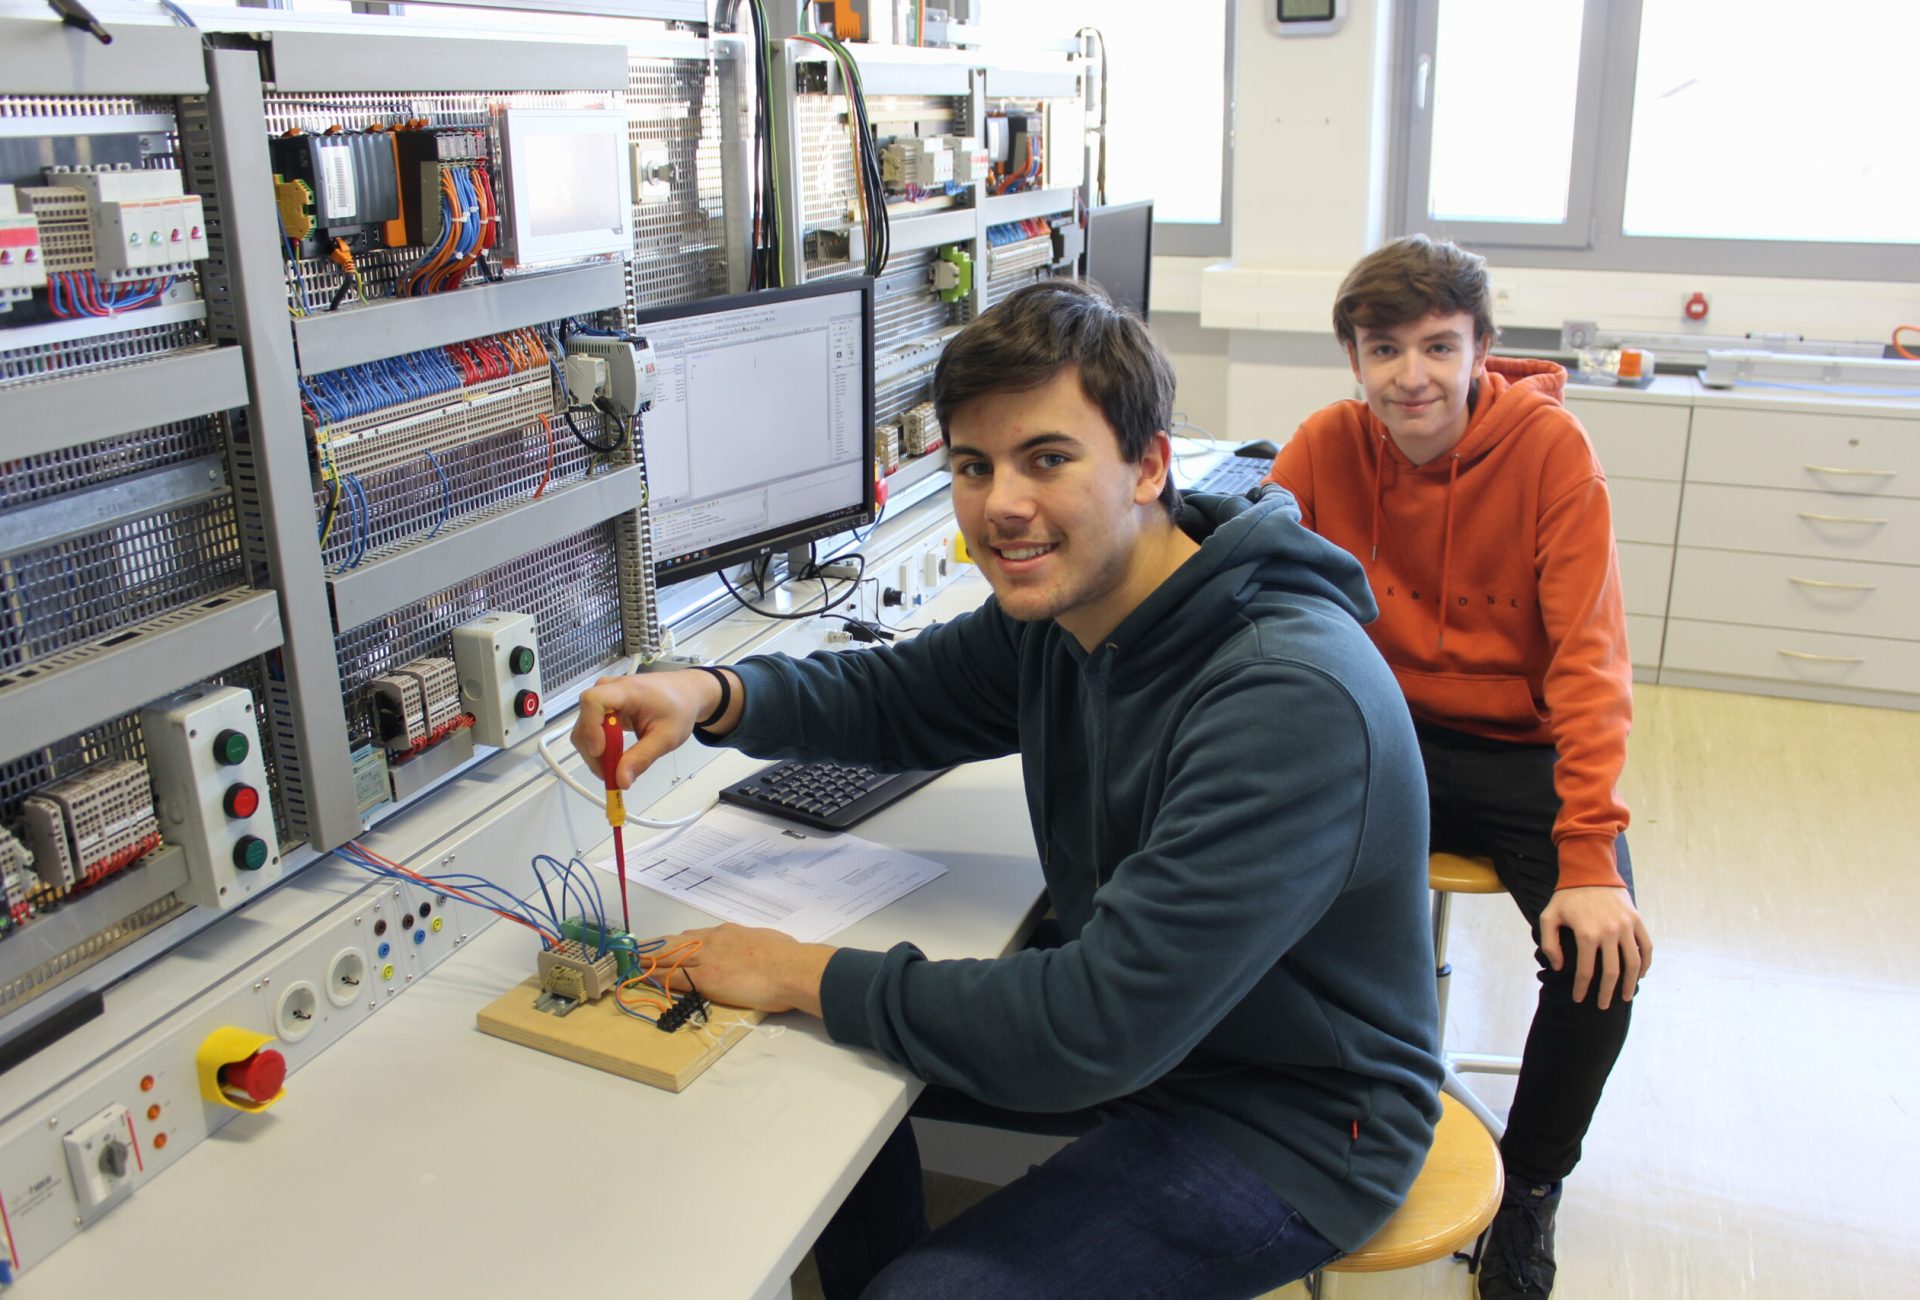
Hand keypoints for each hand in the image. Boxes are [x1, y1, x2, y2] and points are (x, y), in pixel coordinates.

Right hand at [571, 670, 724, 789]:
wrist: (686, 694)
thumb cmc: (679, 708)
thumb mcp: (667, 737)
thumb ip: (642, 758)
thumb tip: (621, 781)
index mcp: (627, 690)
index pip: (593, 701)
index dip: (591, 728)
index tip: (600, 752)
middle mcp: (609, 690)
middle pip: (585, 721)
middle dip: (593, 751)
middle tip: (611, 775)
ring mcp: (605, 699)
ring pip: (584, 729)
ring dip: (595, 753)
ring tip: (616, 768)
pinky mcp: (604, 709)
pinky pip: (591, 730)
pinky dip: (600, 748)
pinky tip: (615, 759)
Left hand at [646, 923, 833, 1017]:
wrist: (791, 969)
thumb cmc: (788, 957)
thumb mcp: (767, 942)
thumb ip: (753, 945)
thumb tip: (756, 949)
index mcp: (728, 933)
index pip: (694, 937)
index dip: (676, 942)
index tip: (666, 945)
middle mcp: (712, 942)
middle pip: (674, 942)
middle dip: (654, 947)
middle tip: (636, 950)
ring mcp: (706, 960)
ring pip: (668, 957)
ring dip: (648, 960)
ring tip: (631, 963)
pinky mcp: (705, 979)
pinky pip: (674, 977)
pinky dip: (657, 978)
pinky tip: (644, 979)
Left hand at [1539, 886, 1651, 1010]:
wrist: (1590, 872)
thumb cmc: (1566, 897)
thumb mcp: (1548, 917)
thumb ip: (1549, 944)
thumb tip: (1559, 967)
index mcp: (1586, 934)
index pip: (1585, 971)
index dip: (1582, 988)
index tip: (1578, 999)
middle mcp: (1609, 932)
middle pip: (1611, 972)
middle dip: (1606, 993)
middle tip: (1602, 1006)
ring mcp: (1626, 927)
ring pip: (1633, 963)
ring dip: (1629, 984)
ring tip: (1624, 997)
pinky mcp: (1637, 921)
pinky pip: (1646, 947)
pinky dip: (1645, 964)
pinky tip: (1639, 976)